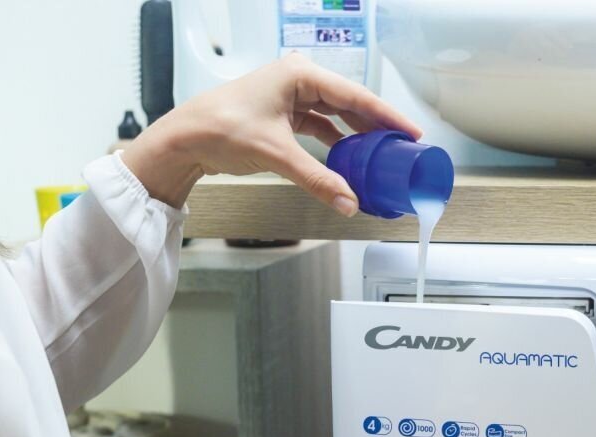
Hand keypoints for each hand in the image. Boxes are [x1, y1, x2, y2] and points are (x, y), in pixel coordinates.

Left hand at [122, 52, 421, 211]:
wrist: (184, 139)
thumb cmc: (220, 128)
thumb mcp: (277, 155)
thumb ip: (317, 180)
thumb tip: (348, 202)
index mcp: (300, 74)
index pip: (356, 96)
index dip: (387, 115)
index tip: (411, 131)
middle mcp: (297, 79)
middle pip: (349, 103)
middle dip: (376, 125)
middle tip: (403, 145)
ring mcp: (290, 95)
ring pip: (336, 115)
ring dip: (357, 134)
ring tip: (382, 152)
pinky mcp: (283, 114)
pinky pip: (320, 126)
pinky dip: (336, 142)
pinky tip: (350, 157)